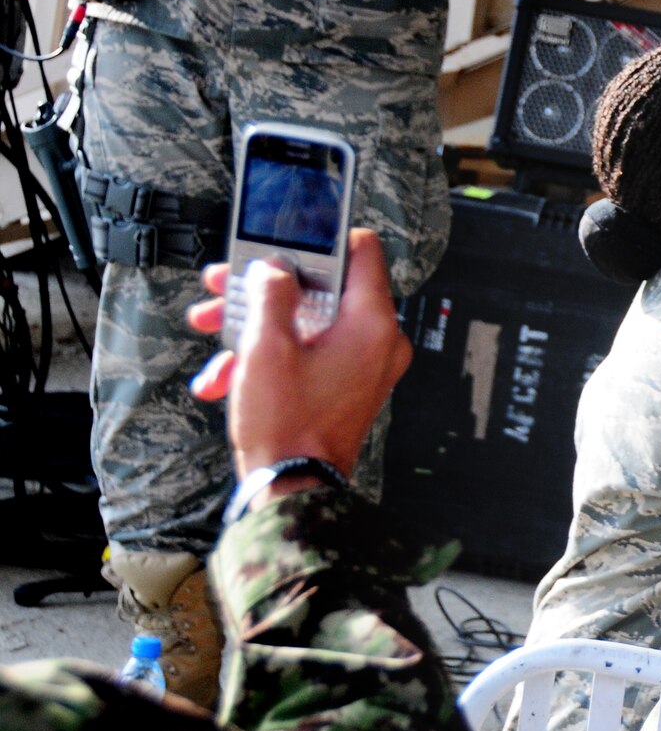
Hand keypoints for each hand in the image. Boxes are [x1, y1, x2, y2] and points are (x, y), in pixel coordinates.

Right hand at [187, 230, 412, 490]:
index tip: (282, 242)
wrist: (289, 490)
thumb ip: (271, 293)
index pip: (362, 252)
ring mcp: (365, 366)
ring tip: (210, 330)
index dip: (319, 241)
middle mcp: (379, 342)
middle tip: (222, 286)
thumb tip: (274, 267)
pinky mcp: (347, 385)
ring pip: (308, 323)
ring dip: (255, 325)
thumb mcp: (266, 347)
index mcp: (372, 323)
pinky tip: (223, 376)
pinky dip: (270, 358)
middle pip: (323, 289)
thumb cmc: (285, 425)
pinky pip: (310, 354)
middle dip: (265, 288)